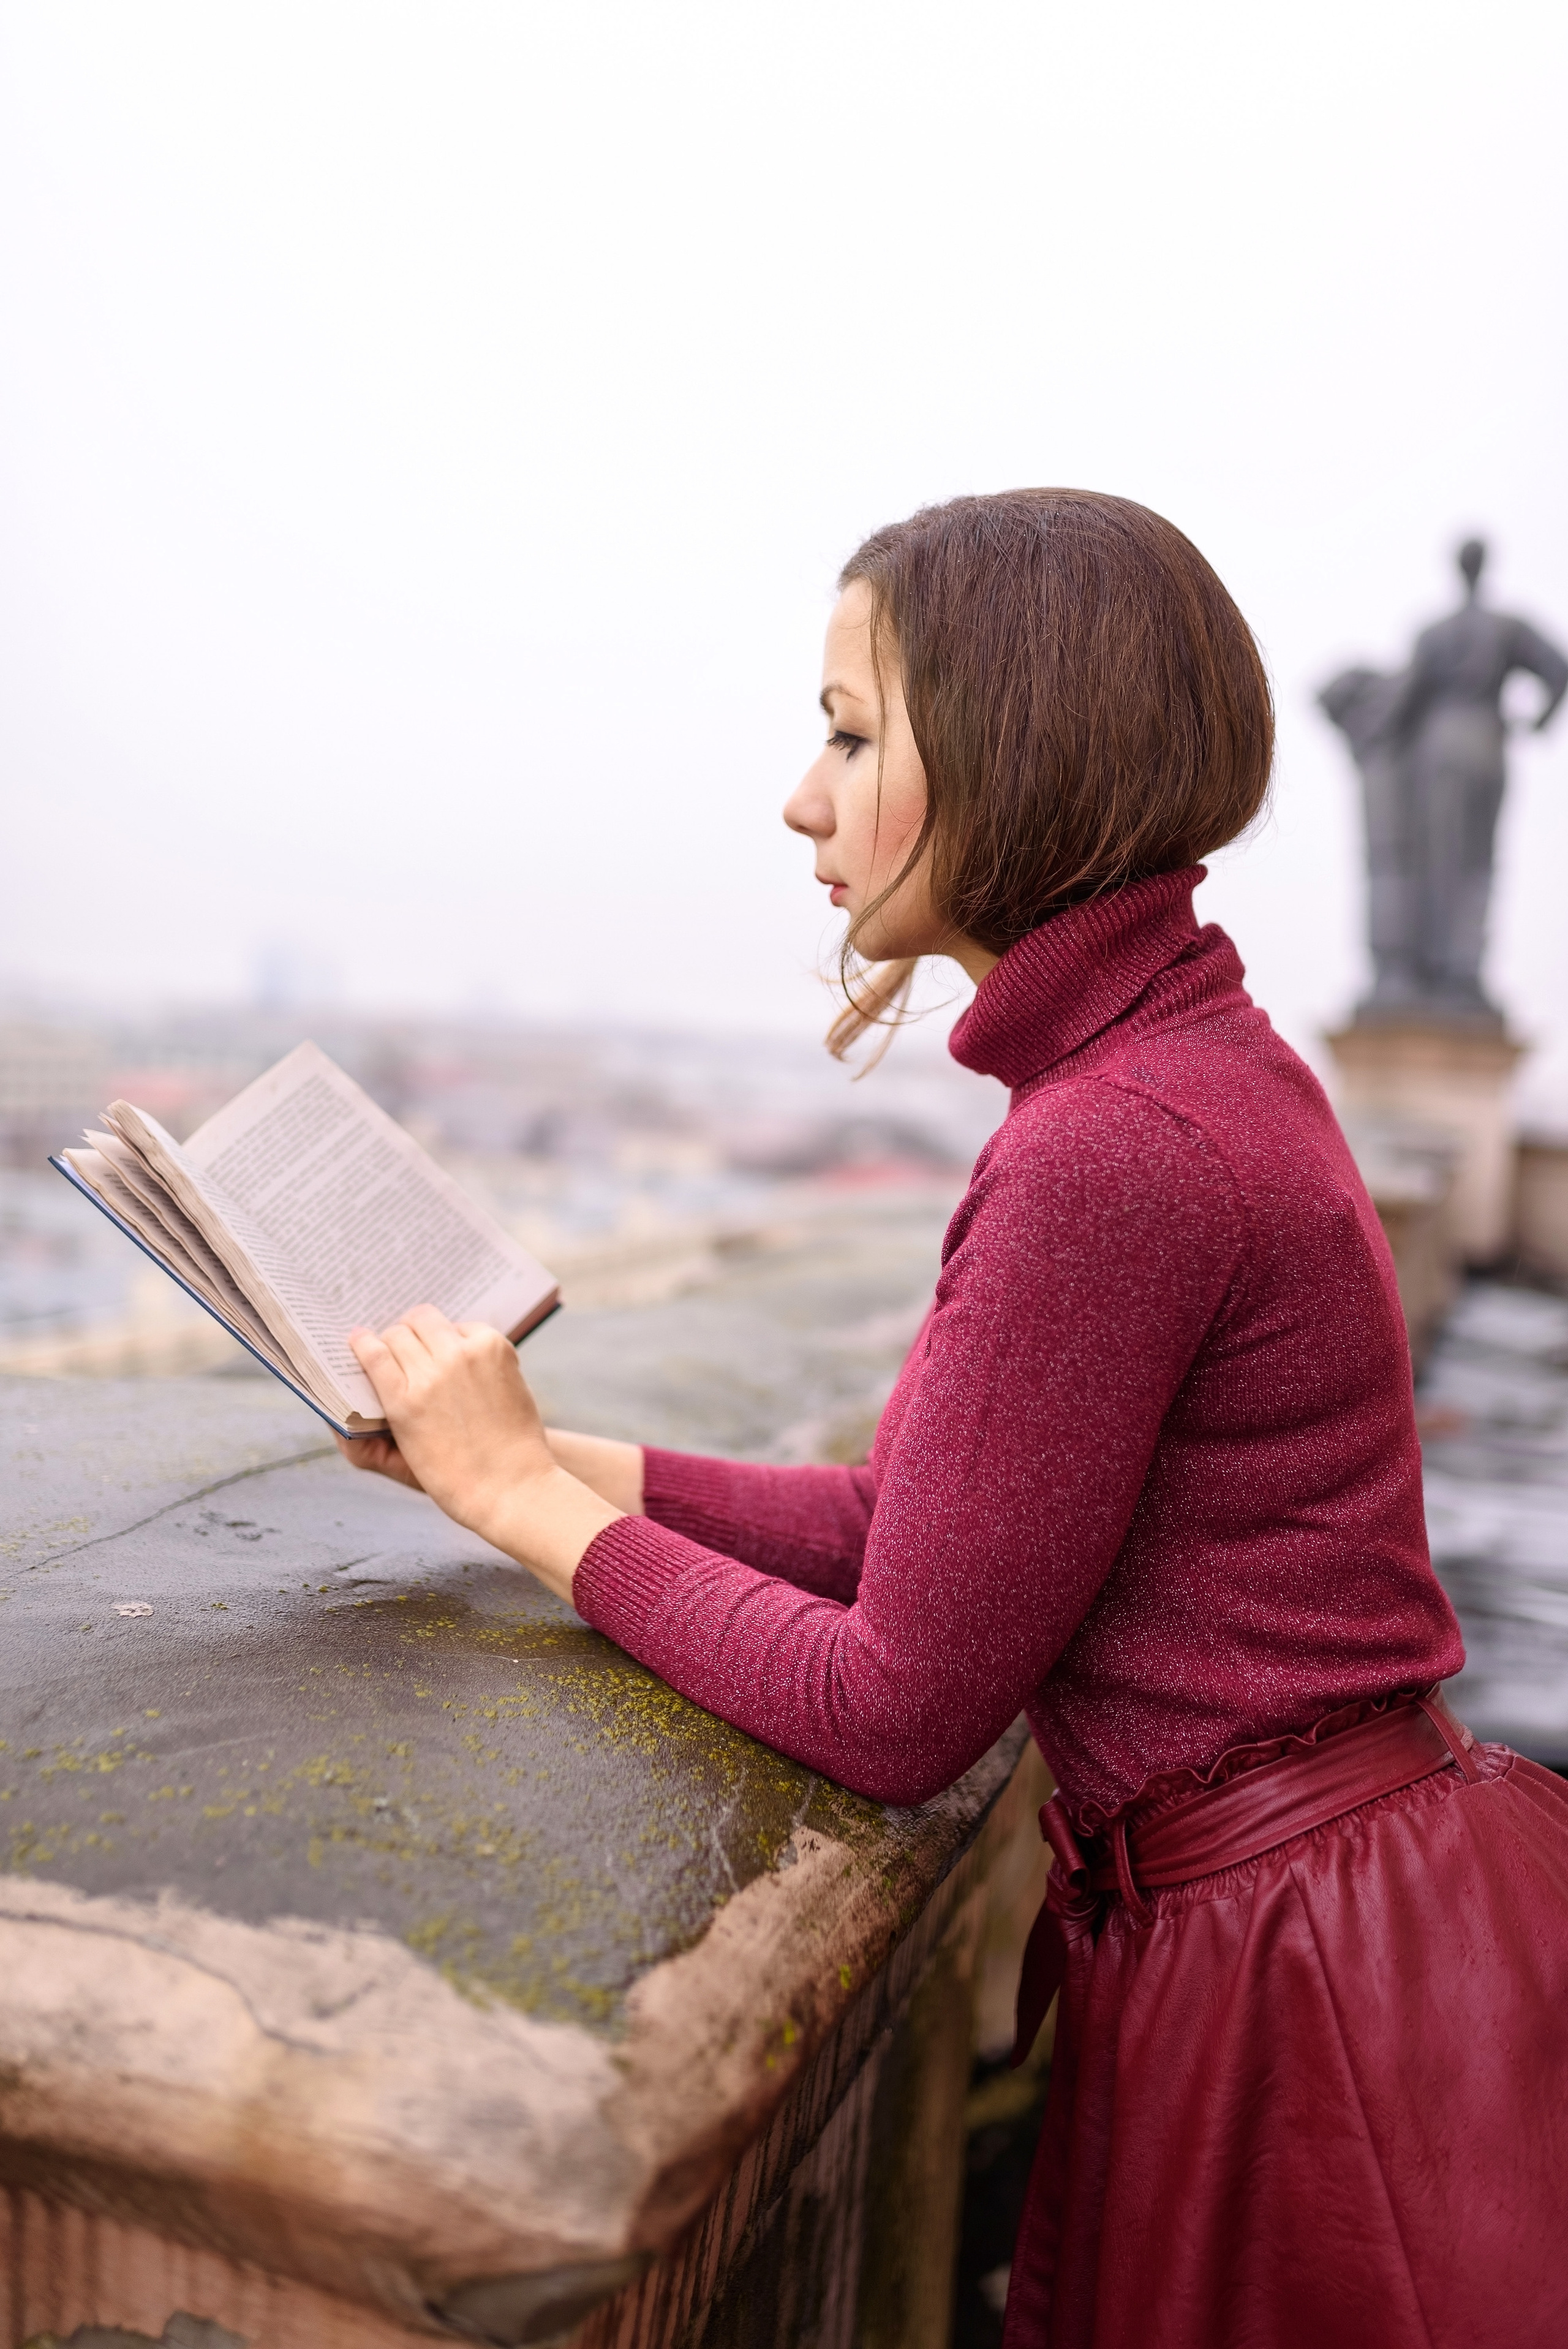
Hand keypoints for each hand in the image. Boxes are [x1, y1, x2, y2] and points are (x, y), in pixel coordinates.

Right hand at [345, 1304, 621, 1601]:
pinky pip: (464, 1326)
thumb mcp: (400, 1462)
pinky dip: (458, 1337)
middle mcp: (432, 1373)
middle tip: (398, 1350)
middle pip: (398, 1332)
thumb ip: (365, 1441)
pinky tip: (461, 1360)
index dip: (362, 1343)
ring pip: (428, 1320)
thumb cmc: (454, 1480)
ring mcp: (466, 1357)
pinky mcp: (495, 1349)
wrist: (514, 1485)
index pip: (372, 1352)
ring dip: (423, 1332)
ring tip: (428, 1349)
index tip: (358, 1339)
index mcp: (403, 1401)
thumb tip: (338, 1413)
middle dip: (393, 1340)